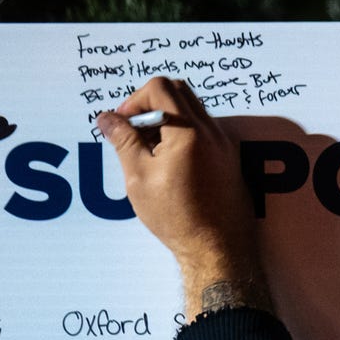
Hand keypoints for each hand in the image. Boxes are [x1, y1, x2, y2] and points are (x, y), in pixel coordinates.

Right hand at [98, 78, 270, 317]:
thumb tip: (107, 118)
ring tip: (151, 152)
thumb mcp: (139, 177)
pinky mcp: (231, 161)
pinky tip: (171, 164)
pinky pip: (205, 131)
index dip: (135, 100)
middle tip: (135, 133)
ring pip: (193, 111)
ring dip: (167, 120)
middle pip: (179, 92)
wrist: (219, 252)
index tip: (124, 124)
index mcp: (190, 132)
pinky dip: (184, 134)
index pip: (160, 88)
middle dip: (151, 105)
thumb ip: (123, 140)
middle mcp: (214, 133)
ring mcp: (227, 146)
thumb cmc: (178, 219)